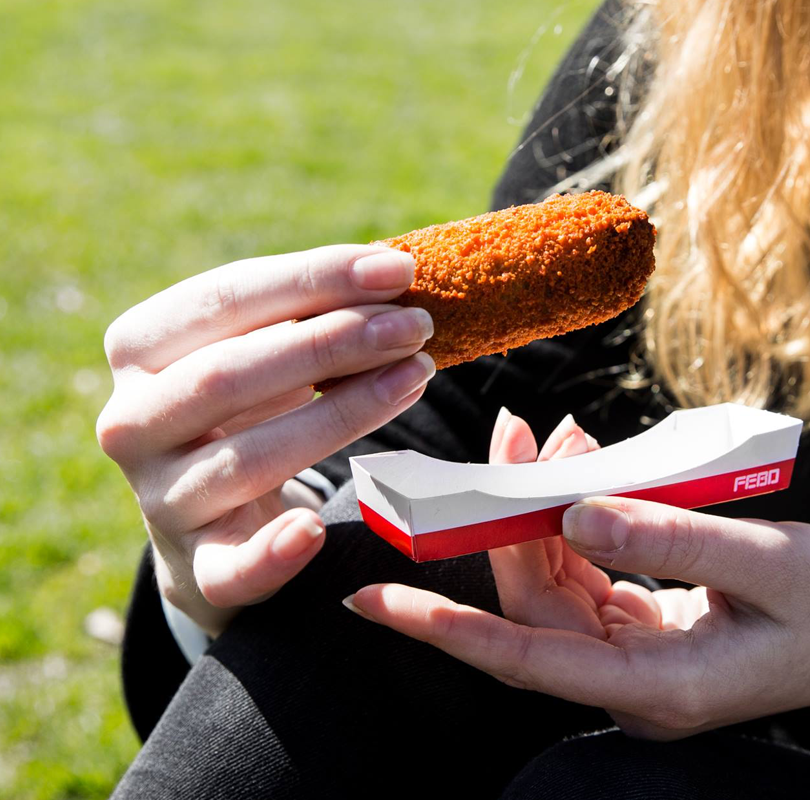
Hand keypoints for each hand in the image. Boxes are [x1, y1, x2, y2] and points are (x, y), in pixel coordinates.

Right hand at [97, 245, 435, 635]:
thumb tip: (394, 273)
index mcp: (139, 349)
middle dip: (332, 342)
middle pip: (229, 373)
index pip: (224, 298)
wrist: (215, 519)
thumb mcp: (264, 351)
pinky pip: (233, 568)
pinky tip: (314, 529)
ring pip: (249, 458)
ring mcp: (161, 500)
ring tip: (416, 376)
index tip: (397, 270)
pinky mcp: (200, 567)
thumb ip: (311, 313)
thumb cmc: (253, 407)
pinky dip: (274, 553)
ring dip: (343, 414)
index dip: (314, 278)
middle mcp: (132, 422)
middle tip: (415, 325)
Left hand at [348, 414, 809, 795]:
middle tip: (502, 439)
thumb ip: (669, 537)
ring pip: (555, 589)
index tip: (379, 601)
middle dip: (504, 525)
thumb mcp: (767, 562)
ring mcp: (637, 661)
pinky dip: (576, 525)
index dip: (449, 628)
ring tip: (544, 439)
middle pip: (533, 610)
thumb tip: (573, 512)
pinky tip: (578, 471)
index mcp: (660, 686)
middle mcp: (633, 683)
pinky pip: (588, 578)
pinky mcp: (646, 634)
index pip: (528, 660)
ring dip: (540, 515)